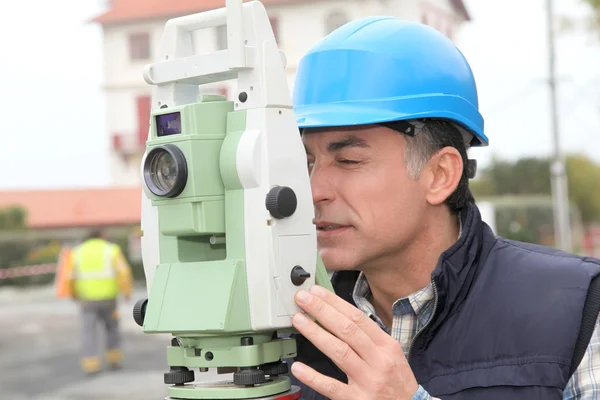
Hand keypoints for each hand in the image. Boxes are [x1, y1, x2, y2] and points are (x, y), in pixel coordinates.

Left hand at [291, 285, 418, 399]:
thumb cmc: (397, 381)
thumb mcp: (391, 354)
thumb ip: (369, 337)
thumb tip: (340, 315)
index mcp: (386, 345)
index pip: (358, 318)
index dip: (335, 303)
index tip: (317, 292)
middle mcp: (378, 360)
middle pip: (347, 330)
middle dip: (322, 311)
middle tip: (303, 299)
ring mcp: (368, 381)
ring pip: (339, 352)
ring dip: (316, 334)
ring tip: (299, 321)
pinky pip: (332, 387)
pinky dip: (314, 377)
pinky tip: (298, 367)